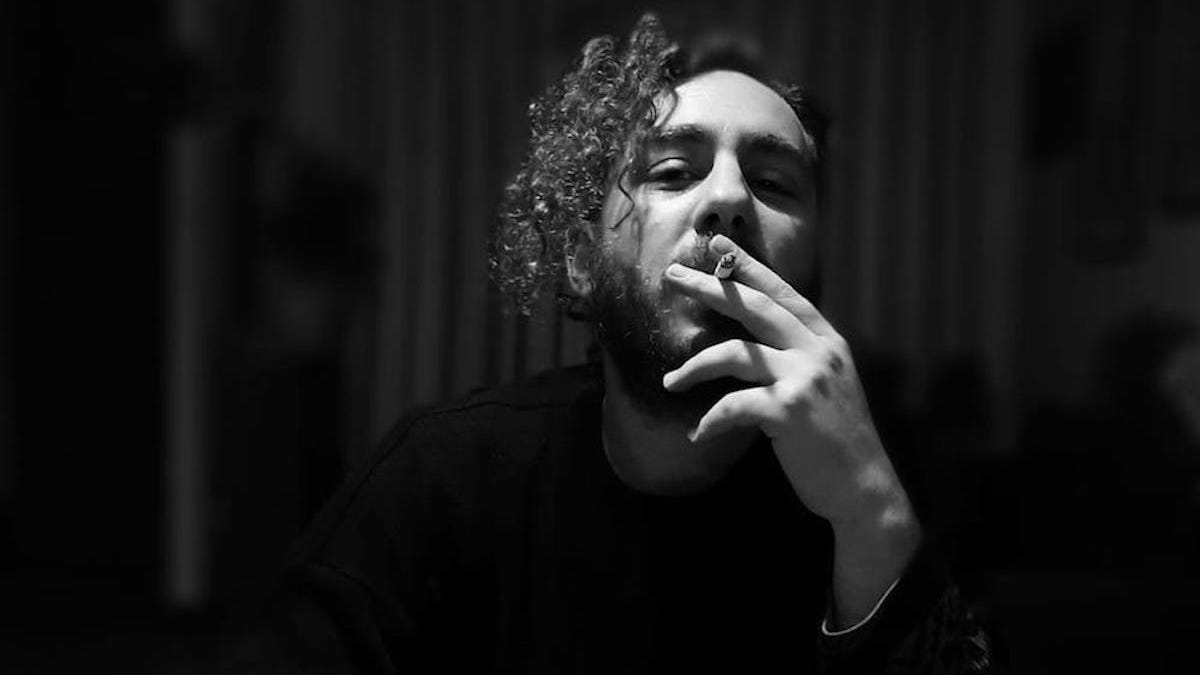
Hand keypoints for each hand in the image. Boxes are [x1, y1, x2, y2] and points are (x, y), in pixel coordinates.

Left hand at [662, 234, 919, 625]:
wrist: (864, 490)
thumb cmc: (835, 441)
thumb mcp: (825, 386)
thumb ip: (797, 358)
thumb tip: (753, 343)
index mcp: (826, 340)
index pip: (781, 292)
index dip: (747, 266)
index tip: (716, 244)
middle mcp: (818, 351)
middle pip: (753, 307)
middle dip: (709, 287)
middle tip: (672, 275)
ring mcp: (805, 378)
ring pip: (734, 353)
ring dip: (693, 367)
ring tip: (669, 382)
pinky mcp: (789, 410)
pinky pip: (733, 404)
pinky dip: (710, 419)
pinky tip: (698, 434)